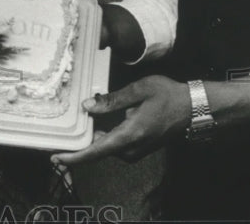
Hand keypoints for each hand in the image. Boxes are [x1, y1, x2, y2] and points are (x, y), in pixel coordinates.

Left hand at [51, 75, 189, 165]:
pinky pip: (114, 144)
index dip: (75, 157)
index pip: (96, 151)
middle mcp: (132, 148)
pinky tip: (97, 120)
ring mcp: (136, 150)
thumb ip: (112, 100)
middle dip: (80, 140)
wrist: (193, 109)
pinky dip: (103, 135)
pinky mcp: (139, 148)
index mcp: (130, 135)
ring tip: (79, 119)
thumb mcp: (139, 90)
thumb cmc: (168, 96)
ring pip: (105, 146)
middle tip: (62, 130)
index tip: (56, 159)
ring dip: (92, 136)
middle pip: (97, 149)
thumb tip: (87, 107)